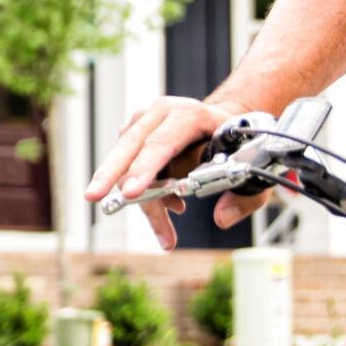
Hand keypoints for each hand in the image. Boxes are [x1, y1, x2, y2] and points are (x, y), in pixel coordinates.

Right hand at [84, 94, 251, 247]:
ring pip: (127, 164)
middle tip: (94, 198)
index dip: (145, 168)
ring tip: (167, 232)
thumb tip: (222, 219)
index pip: (162, 143)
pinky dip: (146, 196)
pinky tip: (171, 206)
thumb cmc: (238, 145)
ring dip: (144, 202)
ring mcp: (144, 121)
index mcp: (189, 114)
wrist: (226, 120)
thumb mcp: (251, 168)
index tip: (131, 193)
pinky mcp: (134, 133)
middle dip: (110, 175)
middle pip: (129, 147)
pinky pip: (129, 170)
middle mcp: (160, 113)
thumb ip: (243, 197)